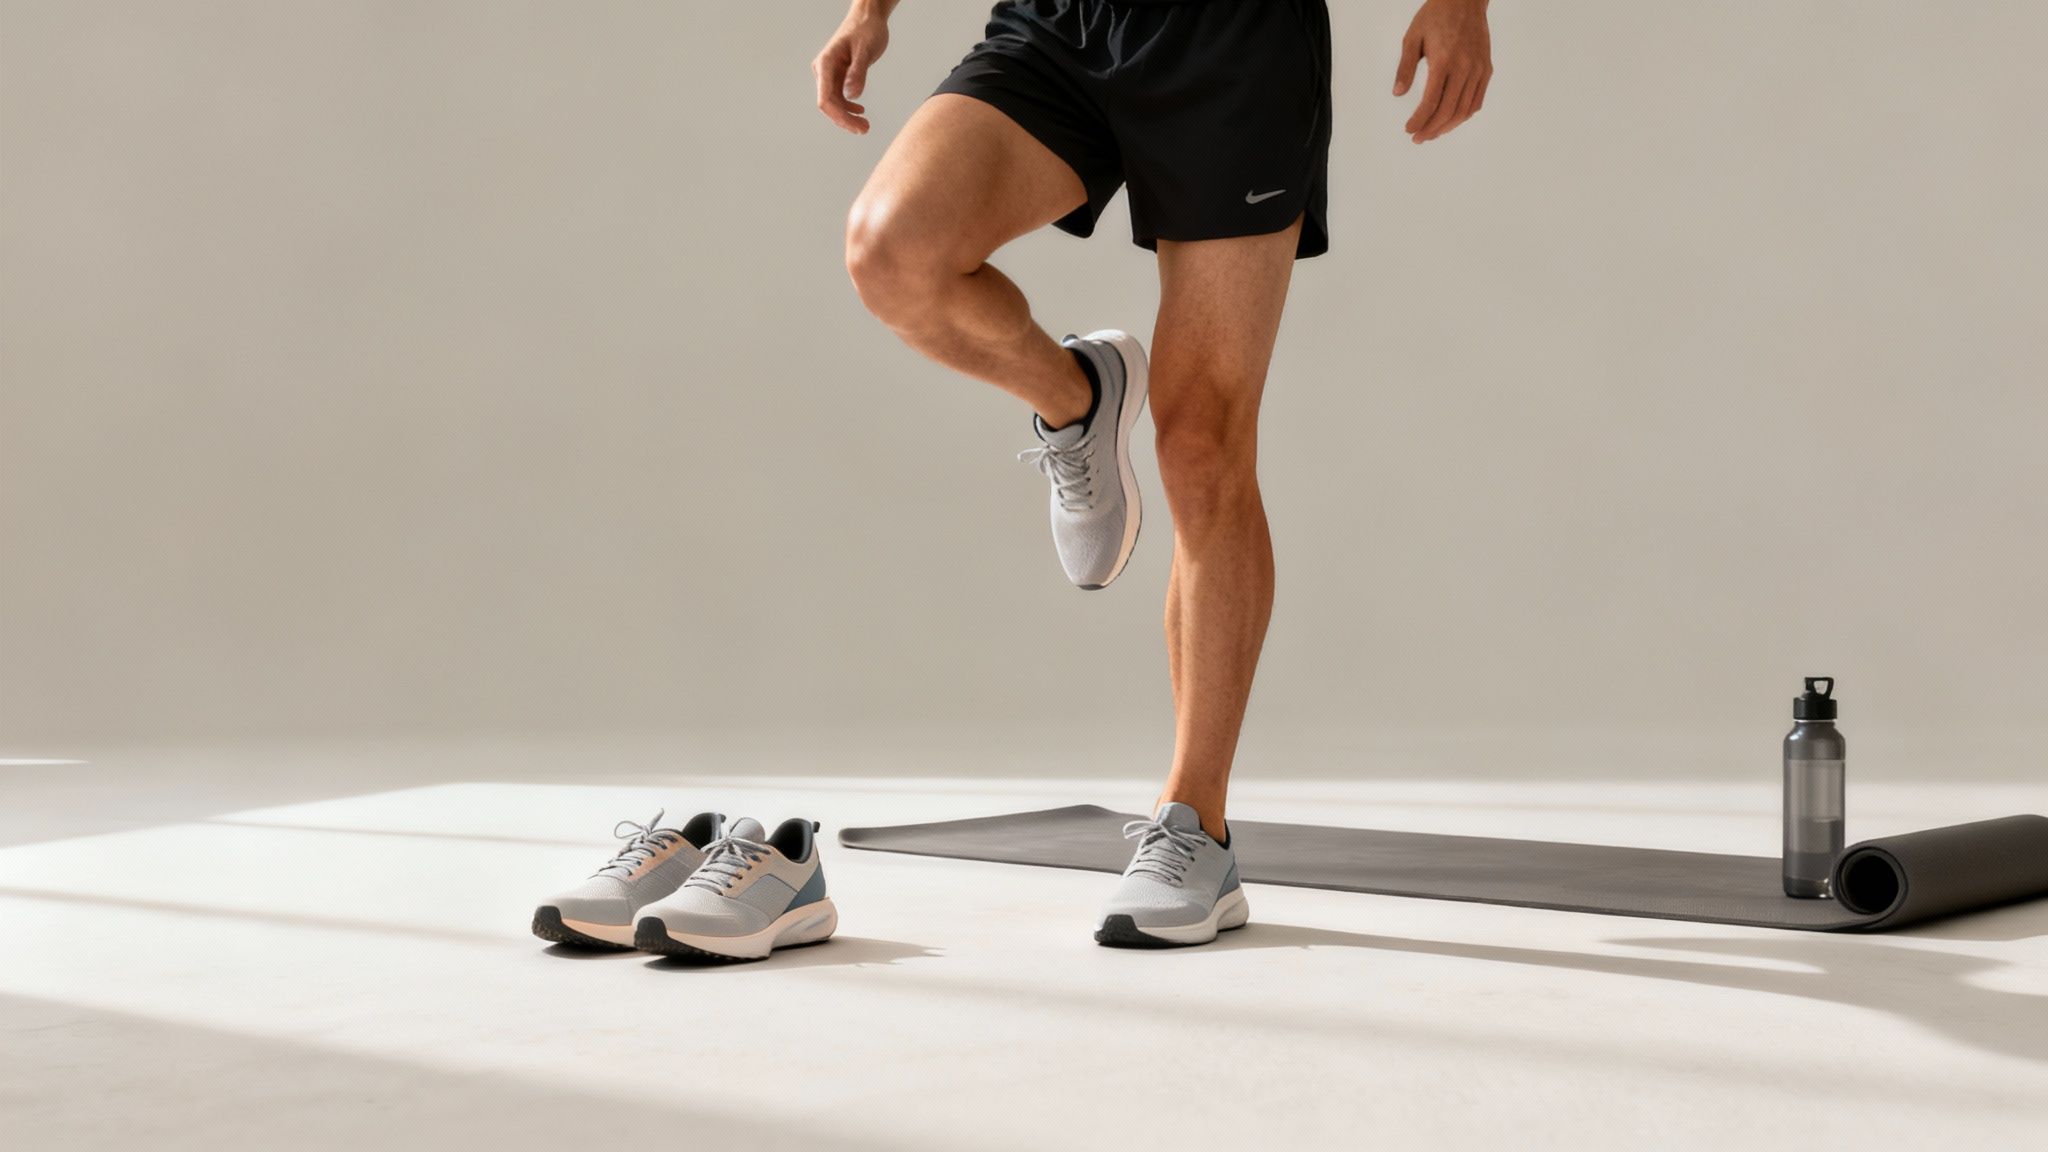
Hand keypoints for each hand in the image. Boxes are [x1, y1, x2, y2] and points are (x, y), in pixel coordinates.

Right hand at [813, 3, 893, 134]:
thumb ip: (858, 72)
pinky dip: (849, 107)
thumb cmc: (866, 29)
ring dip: (848, 116)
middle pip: (829, 104)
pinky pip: (840, 96)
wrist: (868, 18)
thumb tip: (853, 95)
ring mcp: (830, 73)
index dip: (839, 116)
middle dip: (845, 120)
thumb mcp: (865, 50)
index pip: (825, 98)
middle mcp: (824, 70)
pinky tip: (860, 111)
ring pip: (834, 103)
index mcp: (826, 63)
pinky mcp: (838, 75)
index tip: (855, 126)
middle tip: (865, 130)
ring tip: (865, 126)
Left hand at [1393, 0, 1492, 143]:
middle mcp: (1464, 67)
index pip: (1431, 101)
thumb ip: (1405, 67)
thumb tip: (1398, 93)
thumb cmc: (1435, 16)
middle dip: (1431, 129)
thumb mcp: (1412, 37)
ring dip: (1448, 126)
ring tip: (1432, 133)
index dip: (1419, 120)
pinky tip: (1451, 120)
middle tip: (1418, 138)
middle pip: (1448, 110)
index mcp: (1444, 60)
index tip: (1409, 130)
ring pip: (1465, 109)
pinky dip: (1464, 115)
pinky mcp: (1486, 69)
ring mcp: (1478, 69)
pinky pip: (1477, 100)